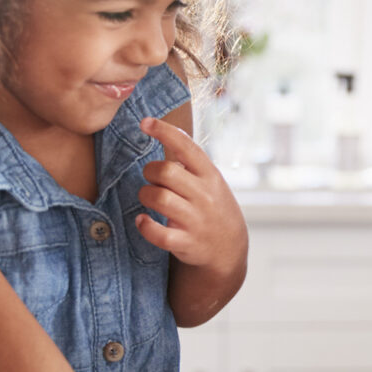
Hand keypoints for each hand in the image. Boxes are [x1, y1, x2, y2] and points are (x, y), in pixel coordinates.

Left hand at [136, 116, 244, 270]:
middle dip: (150, 171)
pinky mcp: (186, 243)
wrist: (229, 248)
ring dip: (145, 195)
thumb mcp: (211, 181)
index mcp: (210, 175)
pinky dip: (145, 225)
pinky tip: (142, 220)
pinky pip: (159, 233)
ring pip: (159, 198)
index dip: (164, 131)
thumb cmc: (213, 206)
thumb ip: (190, 162)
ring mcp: (196, 220)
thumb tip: (166, 133)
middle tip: (150, 177)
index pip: (186, 146)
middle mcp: (204, 195)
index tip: (145, 122)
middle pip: (166, 172)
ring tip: (148, 197)